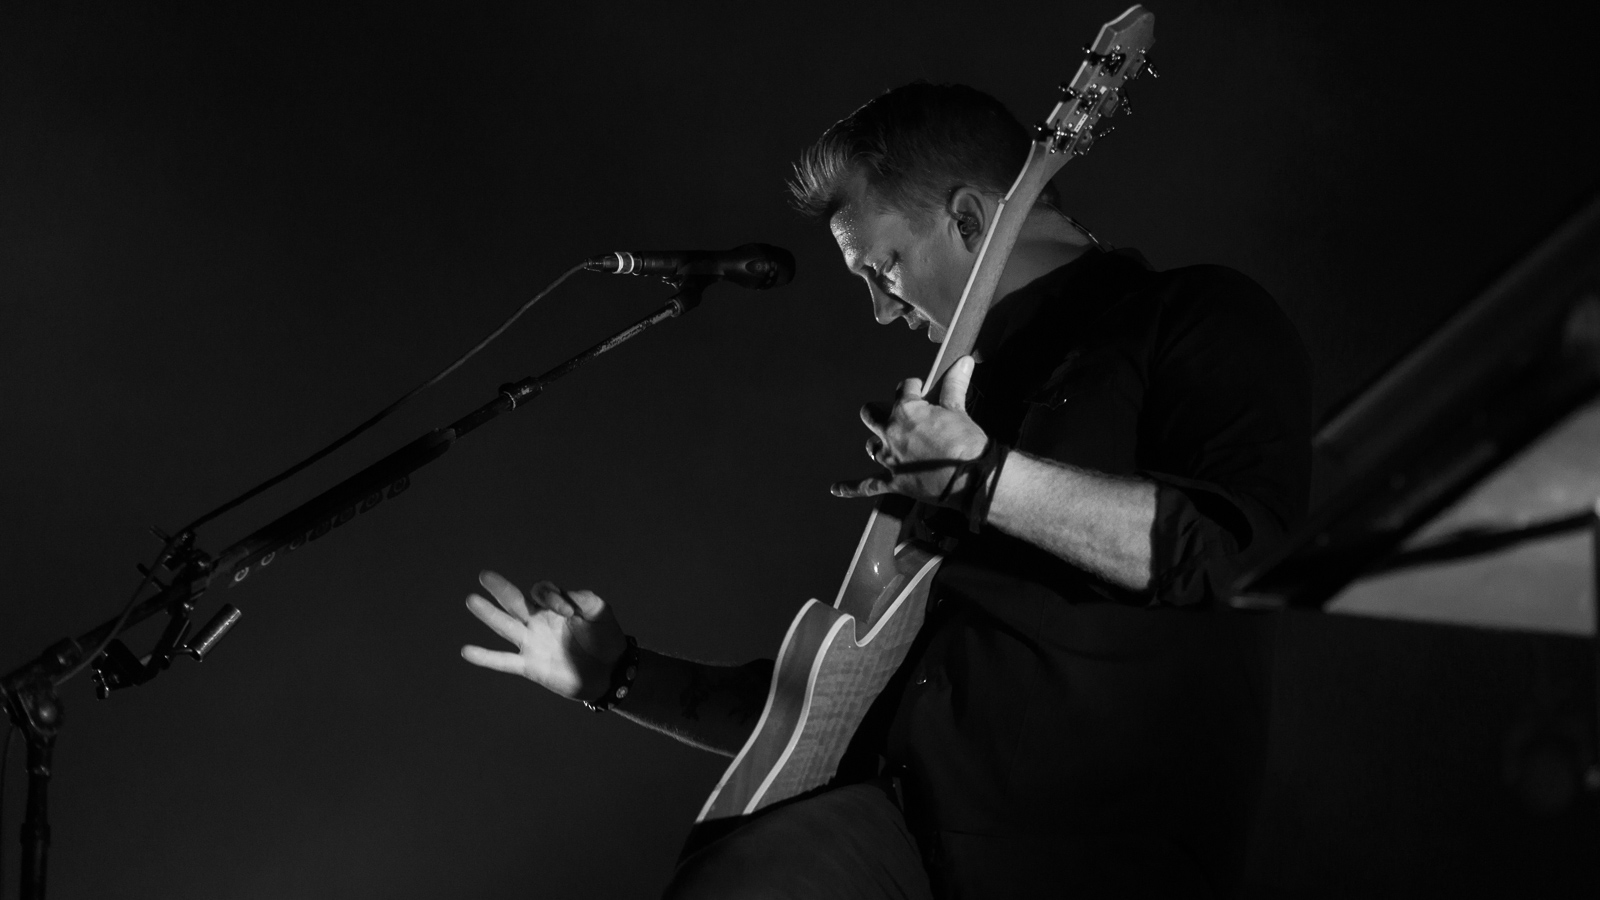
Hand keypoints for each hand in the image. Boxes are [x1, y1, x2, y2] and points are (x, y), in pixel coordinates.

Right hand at [461, 571, 627, 701]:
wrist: (610, 671)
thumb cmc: (605, 637)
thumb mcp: (600, 611)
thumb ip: (584, 599)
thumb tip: (563, 603)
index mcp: (554, 606)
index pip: (542, 592)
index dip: (551, 596)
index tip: (569, 612)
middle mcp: (538, 622)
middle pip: (515, 602)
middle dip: (501, 588)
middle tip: (484, 575)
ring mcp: (532, 644)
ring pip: (505, 626)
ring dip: (488, 614)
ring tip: (471, 600)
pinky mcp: (530, 667)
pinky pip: (504, 661)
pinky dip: (486, 657)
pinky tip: (467, 651)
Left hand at [832, 355, 988, 503]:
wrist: (971, 478)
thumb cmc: (965, 442)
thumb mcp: (958, 410)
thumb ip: (954, 385)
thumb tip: (963, 361)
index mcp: (906, 411)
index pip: (903, 389)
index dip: (913, 388)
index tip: (921, 391)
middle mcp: (891, 432)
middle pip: (872, 414)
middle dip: (879, 410)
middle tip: (892, 413)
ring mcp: (890, 459)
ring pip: (871, 447)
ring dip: (877, 443)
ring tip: (885, 442)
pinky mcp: (894, 482)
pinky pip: (867, 486)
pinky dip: (851, 487)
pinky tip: (837, 488)